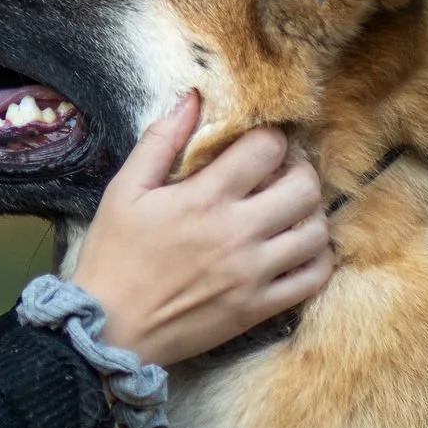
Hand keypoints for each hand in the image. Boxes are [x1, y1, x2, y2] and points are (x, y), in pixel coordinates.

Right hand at [71, 94, 331, 367]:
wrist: (109, 329)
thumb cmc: (113, 256)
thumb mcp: (124, 190)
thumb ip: (160, 142)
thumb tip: (192, 98)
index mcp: (204, 198)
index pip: (266, 148)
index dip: (270, 138)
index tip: (260, 146)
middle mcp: (237, 233)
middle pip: (304, 187)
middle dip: (300, 171)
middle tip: (284, 175)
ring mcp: (254, 273)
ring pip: (316, 232)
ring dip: (310, 214)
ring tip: (291, 212)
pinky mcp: (259, 307)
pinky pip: (314, 278)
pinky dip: (317, 259)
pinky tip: (299, 249)